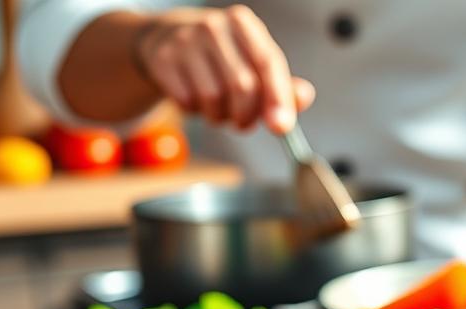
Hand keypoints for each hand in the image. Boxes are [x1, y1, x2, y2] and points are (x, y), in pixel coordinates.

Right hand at [134, 5, 314, 132]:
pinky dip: (194, 111)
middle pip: (242, 85)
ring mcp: (185, 40)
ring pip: (213, 98)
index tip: (282, 127)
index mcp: (243, 24)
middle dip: (246, 115)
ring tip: (217, 108)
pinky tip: (194, 98)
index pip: (268, 62)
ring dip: (219, 116)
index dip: (278, 97)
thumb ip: (283, 85)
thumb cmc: (223, 57)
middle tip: (244, 123)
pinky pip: (187, 101)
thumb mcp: (254, 63)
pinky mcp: (162, 59)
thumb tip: (303, 98)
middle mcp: (214, 27)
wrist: (167, 39)